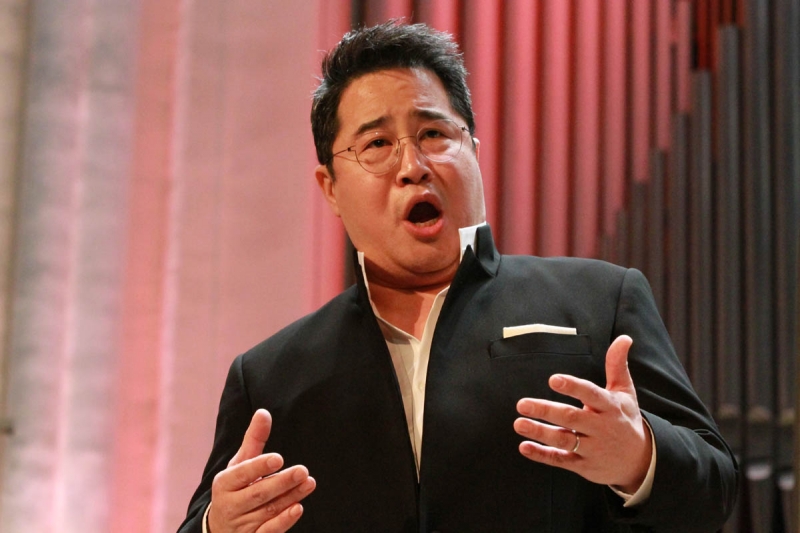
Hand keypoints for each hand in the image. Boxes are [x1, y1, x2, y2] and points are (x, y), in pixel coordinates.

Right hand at [208, 409, 315, 532]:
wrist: (220, 529)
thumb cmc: (235, 488)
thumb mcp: (240, 464)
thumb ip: (253, 441)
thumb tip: (264, 412)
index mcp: (224, 484)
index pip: (240, 475)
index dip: (259, 467)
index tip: (279, 458)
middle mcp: (229, 506)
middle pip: (257, 494)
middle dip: (281, 483)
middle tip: (303, 470)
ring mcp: (241, 526)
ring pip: (267, 512)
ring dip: (289, 497)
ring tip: (309, 482)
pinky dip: (283, 522)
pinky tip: (298, 508)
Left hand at [513, 335, 651, 492]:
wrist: (640, 461)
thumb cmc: (625, 419)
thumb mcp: (625, 392)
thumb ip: (617, 365)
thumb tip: (624, 338)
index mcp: (610, 406)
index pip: (591, 394)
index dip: (573, 387)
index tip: (553, 379)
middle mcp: (601, 427)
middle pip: (572, 418)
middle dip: (547, 411)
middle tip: (522, 404)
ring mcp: (593, 448)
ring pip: (564, 440)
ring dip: (540, 432)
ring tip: (519, 423)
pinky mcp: (584, 465)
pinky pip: (561, 460)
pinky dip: (542, 455)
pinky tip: (524, 447)